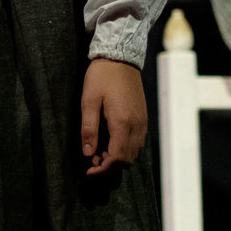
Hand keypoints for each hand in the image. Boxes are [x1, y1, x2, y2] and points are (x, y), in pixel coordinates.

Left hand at [81, 57, 148, 176]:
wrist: (120, 58)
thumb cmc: (101, 78)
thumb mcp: (88, 101)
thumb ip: (89, 129)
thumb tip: (88, 154)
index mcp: (123, 123)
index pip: (117, 158)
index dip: (103, 169)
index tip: (88, 171)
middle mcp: (137, 126)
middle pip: (127, 159)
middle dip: (109, 165)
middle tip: (90, 161)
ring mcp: (142, 122)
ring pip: (133, 152)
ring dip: (117, 158)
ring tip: (97, 151)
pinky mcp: (142, 118)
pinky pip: (137, 142)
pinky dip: (124, 148)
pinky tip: (109, 142)